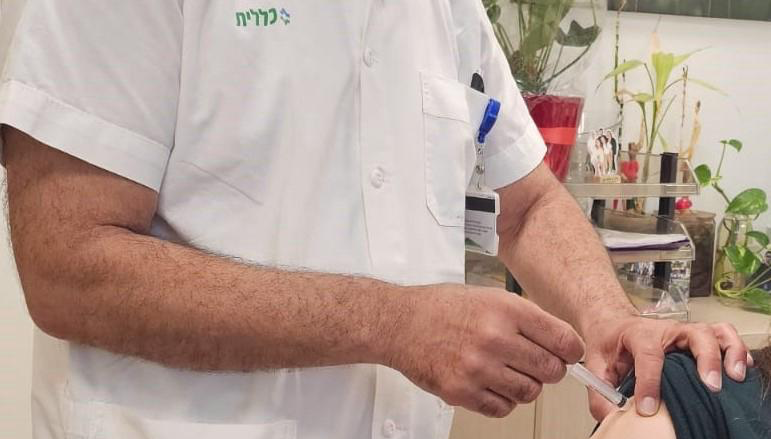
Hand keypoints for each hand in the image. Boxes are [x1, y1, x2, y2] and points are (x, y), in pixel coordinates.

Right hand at [386, 284, 584, 417]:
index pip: (563, 340)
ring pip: (530, 393)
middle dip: (550, 369)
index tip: (568, 354)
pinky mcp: (462, 392)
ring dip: (526, 385)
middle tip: (538, 364)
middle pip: (551, 370)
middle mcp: (494, 339)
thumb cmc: (441, 308)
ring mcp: (477, 368)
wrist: (400, 323)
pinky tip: (491, 383)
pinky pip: (502, 408)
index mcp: (505, 310)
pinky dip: (503, 400)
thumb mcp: (489, 297)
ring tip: (508, 372)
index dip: (571, 350)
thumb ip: (525, 318)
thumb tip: (560, 342)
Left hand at [583, 316, 749, 419]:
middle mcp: (667, 330)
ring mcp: (685, 333)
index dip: (650, 382)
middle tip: (710, 387)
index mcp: (638, 333)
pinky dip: (735, 351)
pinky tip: (739, 370)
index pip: (649, 355)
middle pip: (695, 334)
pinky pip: (723, 337)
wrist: (614, 324)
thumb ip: (601, 392)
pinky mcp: (697, 339)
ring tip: (733, 378)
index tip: (649, 407)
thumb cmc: (610, 343)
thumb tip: (612, 418)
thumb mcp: (596, 365)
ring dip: (728, 353)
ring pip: (714, 333)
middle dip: (706, 360)